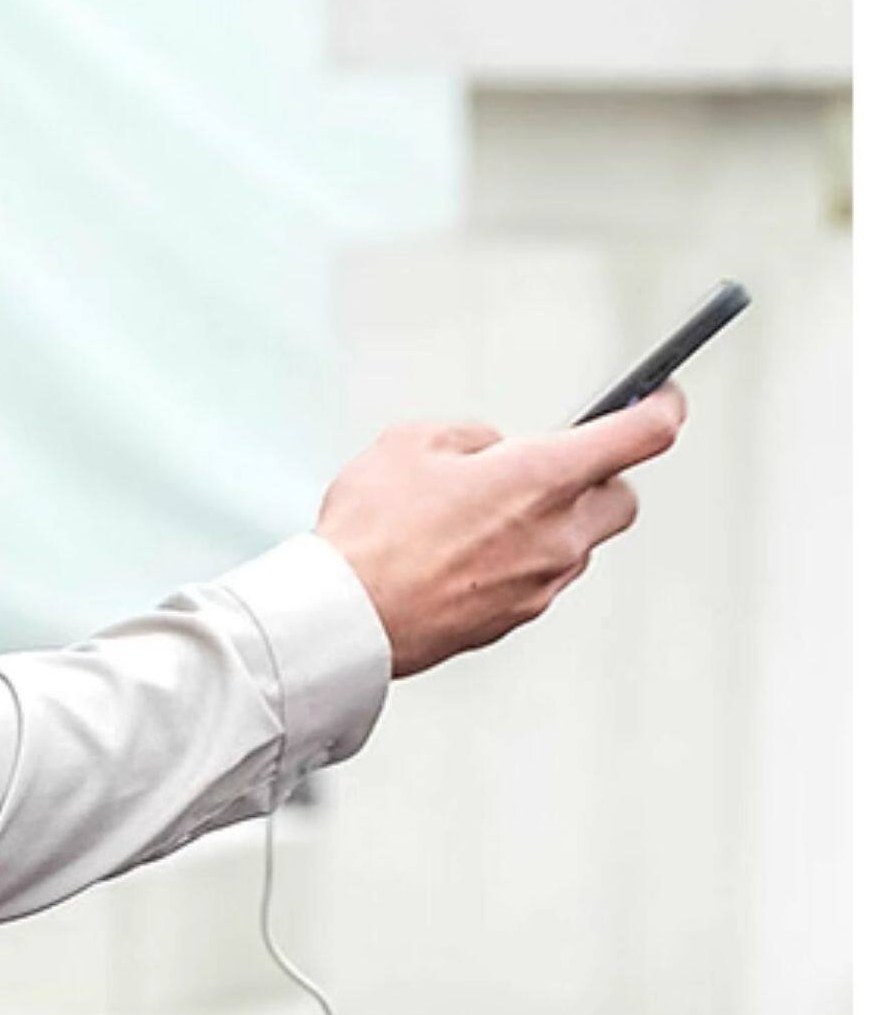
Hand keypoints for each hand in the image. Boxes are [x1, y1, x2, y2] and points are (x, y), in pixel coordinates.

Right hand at [315, 388, 686, 680]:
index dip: (662, 407)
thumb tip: (492, 451)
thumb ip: (471, 438)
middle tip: (557, 462)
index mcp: (542, 477)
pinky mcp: (518, 617)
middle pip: (622, 498)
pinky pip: (541, 577)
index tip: (663, 397)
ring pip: (578, 542)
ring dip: (553, 520)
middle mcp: (558, 533)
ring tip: (485, 511)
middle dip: (602, 476)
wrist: (349, 618)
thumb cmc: (375, 532)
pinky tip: (467, 551)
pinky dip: (521, 557)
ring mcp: (543, 582)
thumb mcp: (411, 443)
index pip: (640, 436)